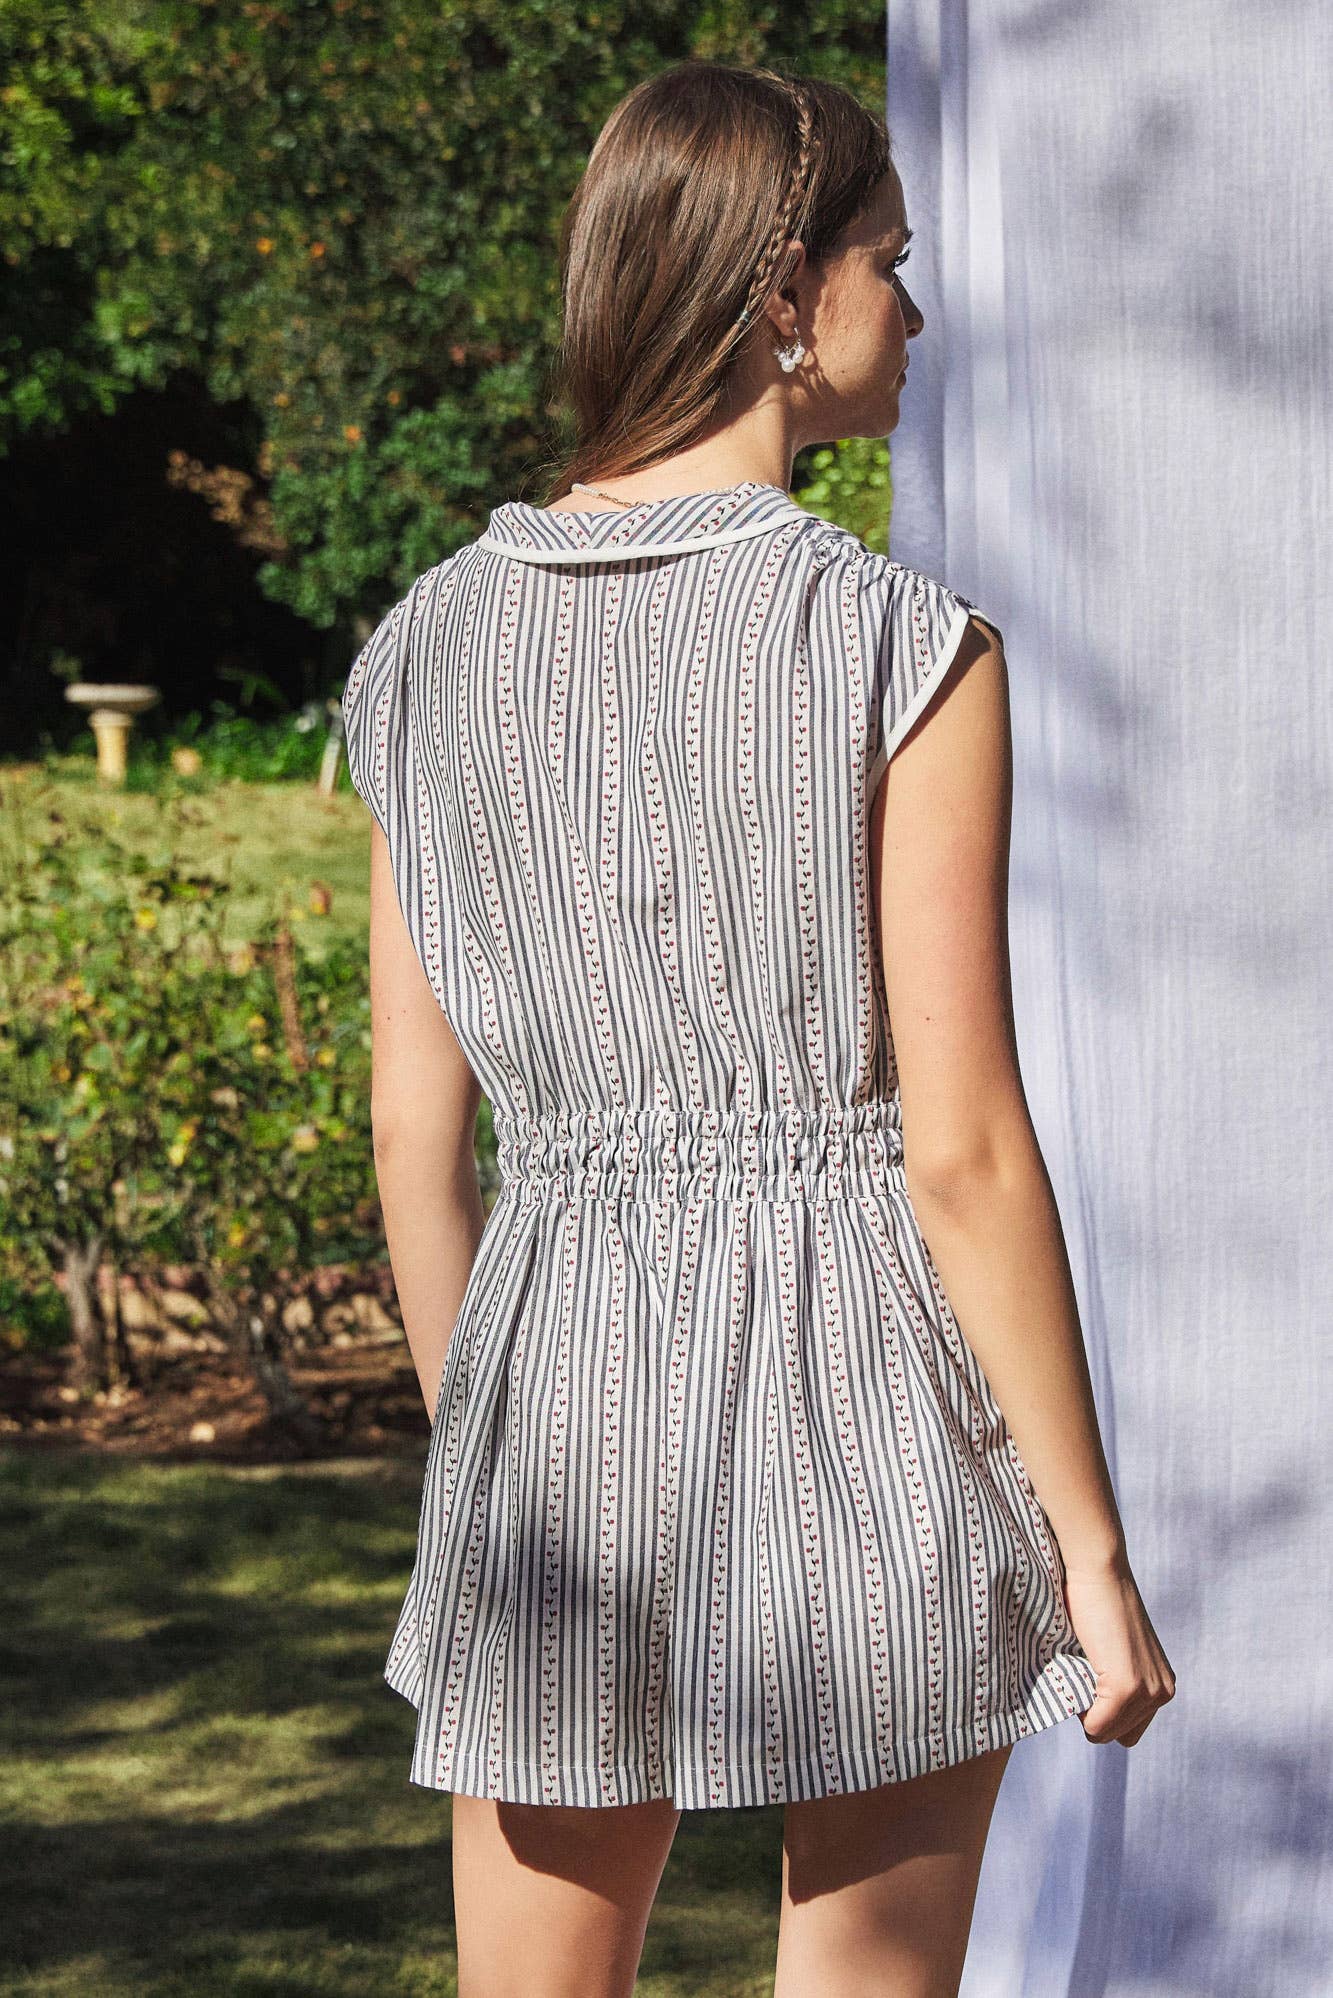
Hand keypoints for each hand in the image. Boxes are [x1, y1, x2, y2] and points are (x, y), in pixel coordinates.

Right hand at [1063, 1552, 1175, 1747]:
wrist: (1099, 1569)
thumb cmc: (1096, 1603)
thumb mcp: (1115, 1651)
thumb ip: (1116, 1681)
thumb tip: (1090, 1709)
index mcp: (1163, 1686)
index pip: (1128, 1730)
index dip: (1102, 1709)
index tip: (1091, 1674)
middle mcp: (1163, 1693)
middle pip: (1118, 1735)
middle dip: (1093, 1711)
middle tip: (1083, 1669)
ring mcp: (1147, 1692)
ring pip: (1105, 1733)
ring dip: (1085, 1709)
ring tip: (1082, 1666)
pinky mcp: (1128, 1687)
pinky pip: (1096, 1725)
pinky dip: (1080, 1710)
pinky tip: (1079, 1670)